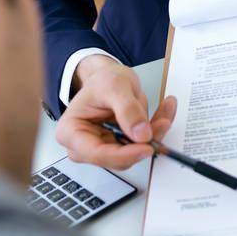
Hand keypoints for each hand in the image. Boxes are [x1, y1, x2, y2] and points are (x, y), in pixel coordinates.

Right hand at [55, 54, 176, 168]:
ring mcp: (104, 149)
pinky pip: (142, 146)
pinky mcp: (121, 147)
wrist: (108, 79)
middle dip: (144, 142)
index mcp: (71, 132)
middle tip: (163, 122)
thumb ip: (127, 109)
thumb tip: (141, 134)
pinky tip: (164, 113)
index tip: (147, 146)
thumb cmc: (102, 81)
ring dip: (154, 134)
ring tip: (165, 110)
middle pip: (119, 157)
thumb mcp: (115, 85)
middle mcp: (84, 146)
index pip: (97, 153)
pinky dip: (156, 130)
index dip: (124, 154)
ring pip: (134, 153)